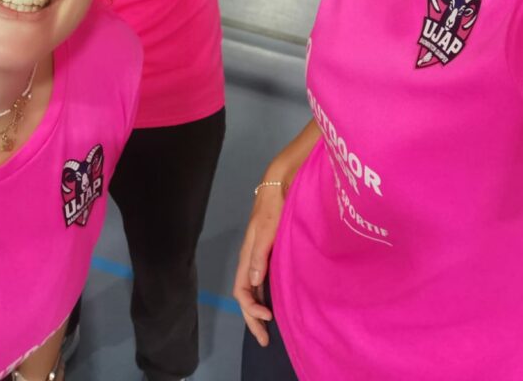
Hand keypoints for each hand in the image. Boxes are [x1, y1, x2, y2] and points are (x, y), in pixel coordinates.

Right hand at [233, 185, 285, 346]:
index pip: (242, 291)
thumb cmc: (274, 205)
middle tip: (265, 340)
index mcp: (247, 255)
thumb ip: (259, 255)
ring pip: (253, 290)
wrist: (280, 183)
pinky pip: (262, 281)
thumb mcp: (267, 229)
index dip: (251, 309)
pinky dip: (265, 296)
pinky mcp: (269, 251)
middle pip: (245, 295)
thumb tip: (252, 284)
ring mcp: (259, 255)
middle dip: (252, 319)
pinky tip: (273, 301)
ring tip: (268, 328)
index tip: (269, 318)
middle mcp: (251, 259)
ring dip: (258, 310)